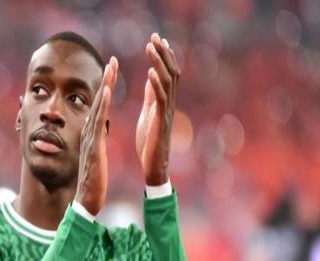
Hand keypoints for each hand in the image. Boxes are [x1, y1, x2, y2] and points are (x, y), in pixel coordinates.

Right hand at [75, 56, 117, 215]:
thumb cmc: (93, 181)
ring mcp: (89, 139)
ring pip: (97, 107)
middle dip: (106, 80)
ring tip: (111, 67)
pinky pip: (98, 122)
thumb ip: (95, 141)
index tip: (112, 72)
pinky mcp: (94, 147)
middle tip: (113, 60)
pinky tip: (106, 91)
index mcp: (91, 135)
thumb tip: (95, 131)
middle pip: (97, 101)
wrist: (87, 199)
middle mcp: (88, 133)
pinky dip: (101, 105)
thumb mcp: (96, 156)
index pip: (99, 107)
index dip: (105, 89)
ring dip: (105, 86)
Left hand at [136, 33, 179, 184]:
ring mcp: (167, 112)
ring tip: (151, 46)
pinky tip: (150, 72)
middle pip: (170, 72)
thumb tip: (150, 78)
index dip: (163, 56)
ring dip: (159, 63)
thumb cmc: (149, 143)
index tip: (157, 39)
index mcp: (164, 102)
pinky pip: (161, 100)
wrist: (153, 166)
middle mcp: (169, 104)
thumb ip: (151, 96)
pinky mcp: (161, 122)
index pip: (167, 74)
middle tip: (155, 36)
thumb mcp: (148, 114)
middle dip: (163, 53)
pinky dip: (156, 85)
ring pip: (167, 82)